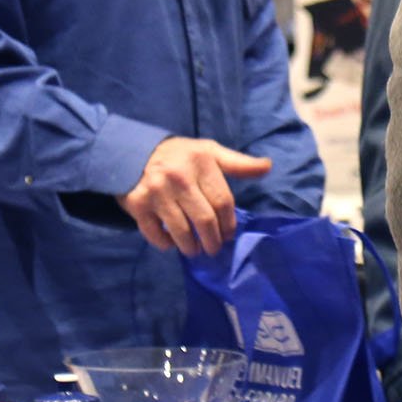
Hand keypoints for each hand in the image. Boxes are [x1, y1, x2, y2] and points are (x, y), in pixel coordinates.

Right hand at [116, 137, 270, 255]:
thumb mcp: (209, 152)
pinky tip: (171, 244)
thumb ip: (238, 163)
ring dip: (191, 247)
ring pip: (181, 231)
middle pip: (205, 220)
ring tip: (195, 250)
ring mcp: (156, 191)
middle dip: (213, 241)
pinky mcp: (137, 204)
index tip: (229, 235)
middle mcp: (179, 177)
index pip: (223, 202)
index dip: (229, 224)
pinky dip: (166, 244)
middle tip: (214, 249)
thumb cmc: (180, 156)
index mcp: (201, 162)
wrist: (132, 150)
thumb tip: (268, 167)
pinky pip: (155, 234)